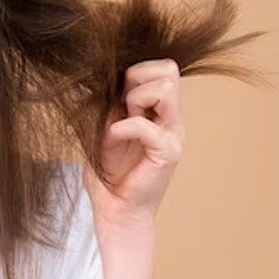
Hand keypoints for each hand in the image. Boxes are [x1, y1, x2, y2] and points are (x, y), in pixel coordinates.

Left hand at [81, 58, 184, 239]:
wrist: (115, 211)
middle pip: (169, 70)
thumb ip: (112, 104)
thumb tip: (104, 77)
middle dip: (137, 79)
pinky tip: (111, 142)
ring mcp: (173, 135)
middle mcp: (171, 119)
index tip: (118, 97)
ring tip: (121, 125)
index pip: (164, 67)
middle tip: (122, 108)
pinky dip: (121, 128)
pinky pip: (144, 124)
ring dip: (134, 100)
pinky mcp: (167, 152)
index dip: (137, 72)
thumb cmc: (108, 173)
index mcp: (159, 111)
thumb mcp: (105, 128)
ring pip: (165, 88)